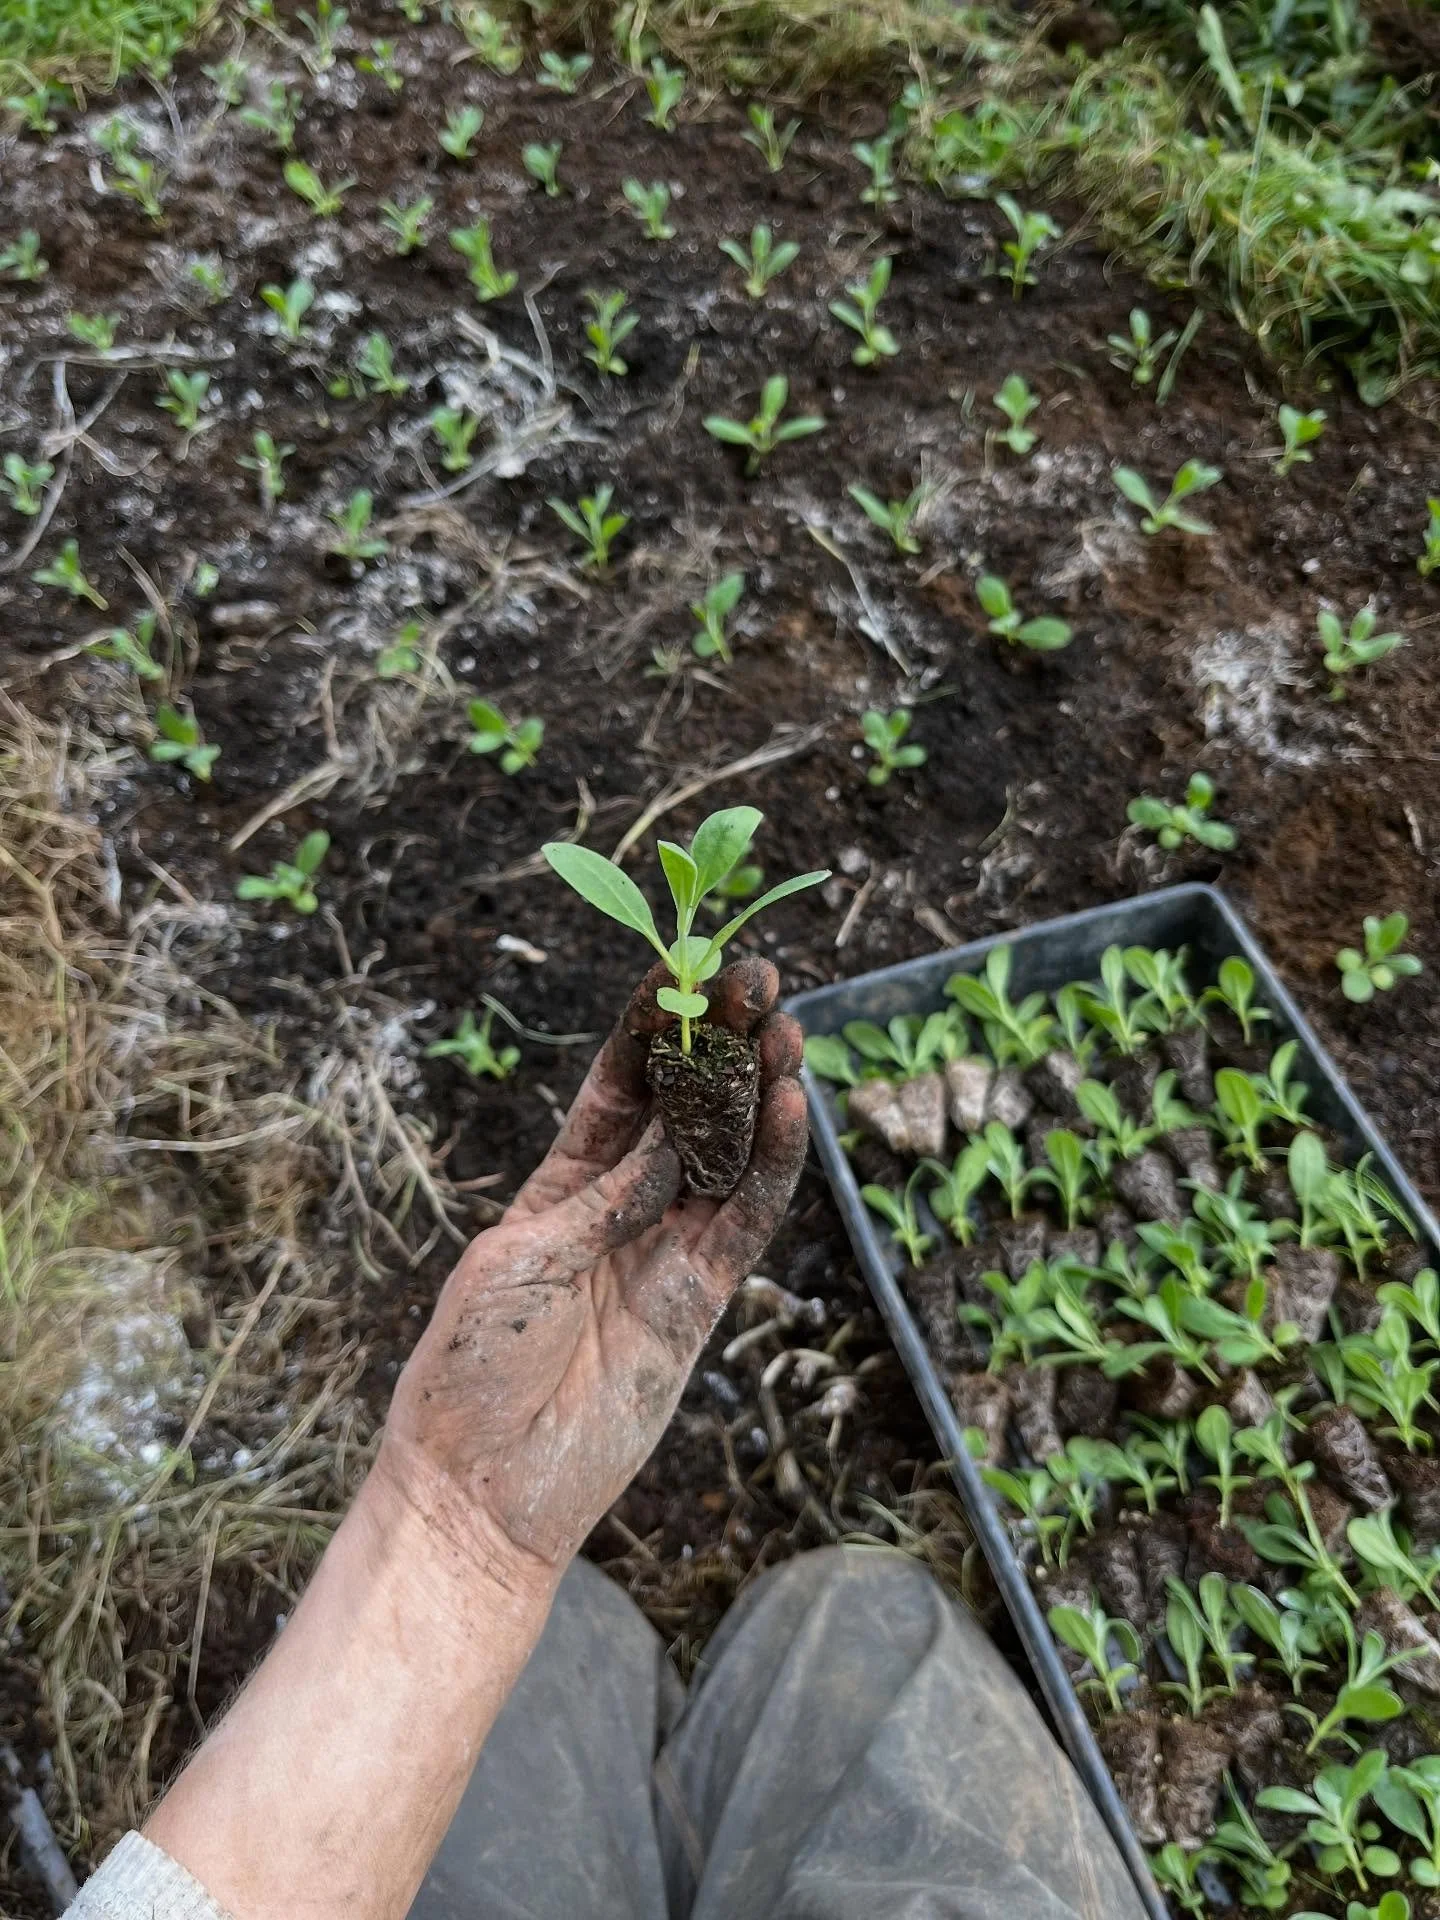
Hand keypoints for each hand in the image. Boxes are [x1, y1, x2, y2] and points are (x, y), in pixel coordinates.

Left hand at [376, 958, 806, 1584]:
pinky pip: (746, 1221)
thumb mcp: (517, 1264)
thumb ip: (602, 1201)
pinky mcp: (702, 1301)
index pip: (620, 1084)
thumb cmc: (469, 1370)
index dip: (653, 1026)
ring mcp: (668, 1250)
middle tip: (758, 981)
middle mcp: (624, 1206)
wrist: (483, 1490)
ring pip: (728, 1155)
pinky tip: (790, 1110)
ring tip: (787, 1031)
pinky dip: (773, 1167)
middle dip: (720, 1043)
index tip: (687, 968)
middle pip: (687, 1108)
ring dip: (759, 1094)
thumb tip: (673, 1139)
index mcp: (563, 1182)